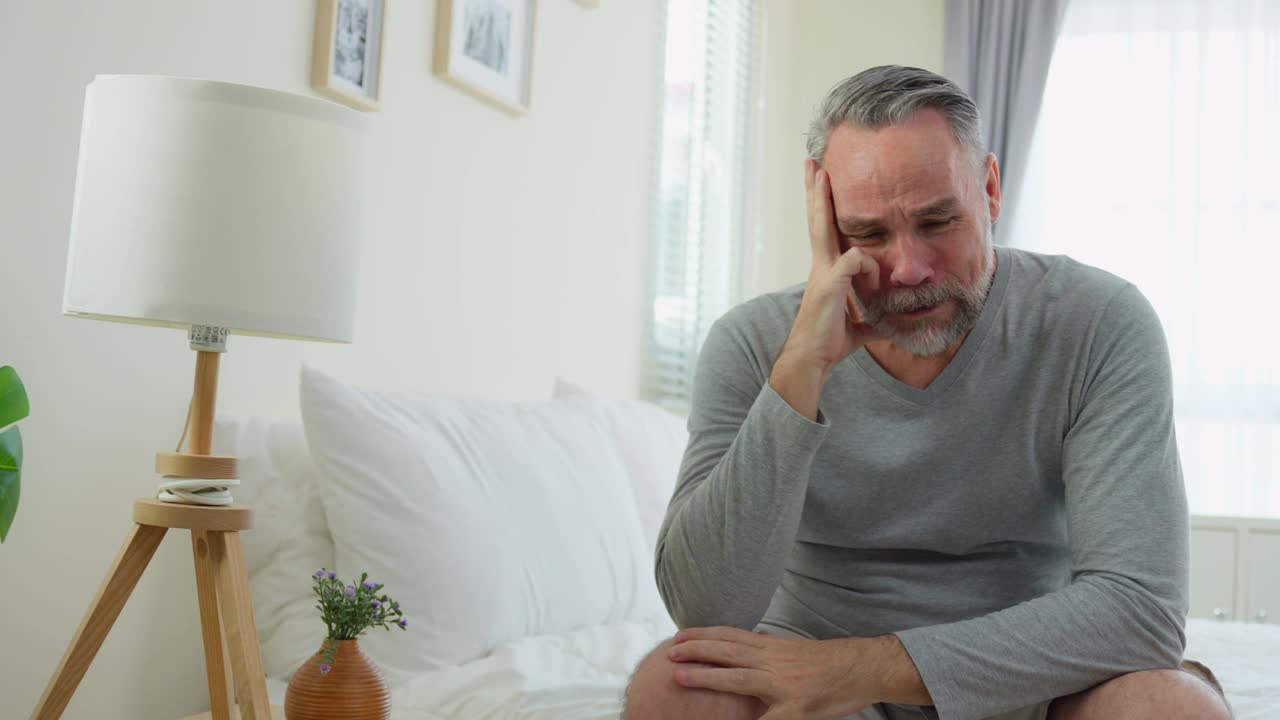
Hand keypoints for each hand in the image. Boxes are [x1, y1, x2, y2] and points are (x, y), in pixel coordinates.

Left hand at [667, 626, 876, 719]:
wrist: (863, 667)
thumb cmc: (828, 662)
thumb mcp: (792, 650)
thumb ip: (766, 651)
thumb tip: (742, 647)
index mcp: (772, 646)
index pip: (731, 635)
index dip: (703, 634)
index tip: (679, 634)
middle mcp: (773, 660)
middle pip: (727, 651)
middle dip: (696, 650)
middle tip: (669, 651)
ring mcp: (783, 684)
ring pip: (738, 677)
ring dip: (706, 676)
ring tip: (680, 675)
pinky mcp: (796, 707)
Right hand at [782, 160, 882, 375]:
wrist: (812, 359)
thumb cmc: (830, 343)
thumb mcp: (861, 326)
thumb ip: (876, 317)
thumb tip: (896, 321)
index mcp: (827, 271)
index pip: (824, 231)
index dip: (822, 208)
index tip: (820, 183)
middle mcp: (821, 265)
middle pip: (816, 219)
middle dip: (814, 191)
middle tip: (813, 163)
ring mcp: (822, 272)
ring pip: (823, 227)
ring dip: (822, 201)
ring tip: (820, 175)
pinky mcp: (830, 283)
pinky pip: (858, 261)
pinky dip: (871, 269)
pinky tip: (874, 282)